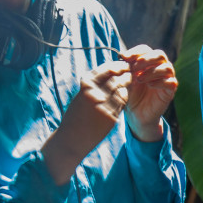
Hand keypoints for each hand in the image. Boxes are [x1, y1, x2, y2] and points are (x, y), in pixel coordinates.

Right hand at [42, 60, 132, 183]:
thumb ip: (93, 86)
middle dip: (124, 72)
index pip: (105, 69)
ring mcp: (104, 106)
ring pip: (121, 89)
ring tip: (130, 79)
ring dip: (127, 82)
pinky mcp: (111, 117)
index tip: (121, 64)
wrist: (72, 139)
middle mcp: (95, 94)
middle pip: (115, 78)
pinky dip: (125, 95)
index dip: (115, 65)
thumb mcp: (80, 96)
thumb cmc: (75, 116)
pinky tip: (126, 93)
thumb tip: (108, 74)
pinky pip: (122, 102)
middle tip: (130, 69)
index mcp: (85, 86)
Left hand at [121, 44, 176, 141]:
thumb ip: (125, 68)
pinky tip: (150, 85)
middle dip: (146, 59)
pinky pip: (171, 82)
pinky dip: (160, 82)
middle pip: (160, 55)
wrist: (136, 114)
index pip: (146, 50)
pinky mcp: (170, 91)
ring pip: (167, 67)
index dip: (136, 51)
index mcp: (148, 63)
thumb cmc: (130, 95)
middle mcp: (159, 68)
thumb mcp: (125, 80)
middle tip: (134, 67)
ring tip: (139, 79)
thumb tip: (122, 56)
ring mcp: (166, 79)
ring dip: (151, 71)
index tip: (124, 57)